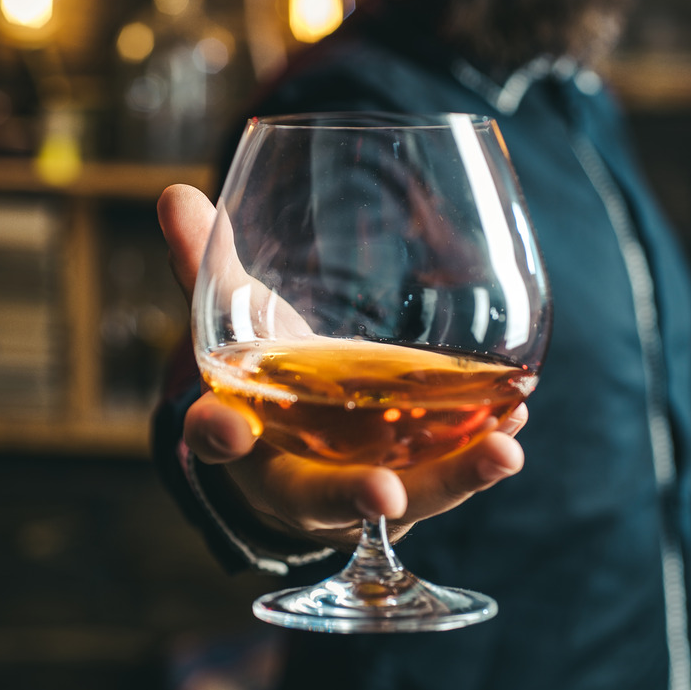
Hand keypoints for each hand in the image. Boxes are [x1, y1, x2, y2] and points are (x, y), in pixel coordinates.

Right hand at [158, 183, 527, 550]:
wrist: (302, 427)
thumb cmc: (263, 369)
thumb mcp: (233, 318)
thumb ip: (204, 263)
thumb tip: (174, 193)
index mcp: (242, 433)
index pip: (218, 439)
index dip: (216, 435)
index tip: (224, 427)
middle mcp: (300, 473)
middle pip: (318, 495)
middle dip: (349, 496)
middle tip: (381, 493)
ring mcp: (362, 482)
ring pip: (406, 494)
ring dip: (453, 477)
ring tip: (503, 450)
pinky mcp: (412, 477)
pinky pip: (448, 471)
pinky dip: (480, 449)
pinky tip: (516, 418)